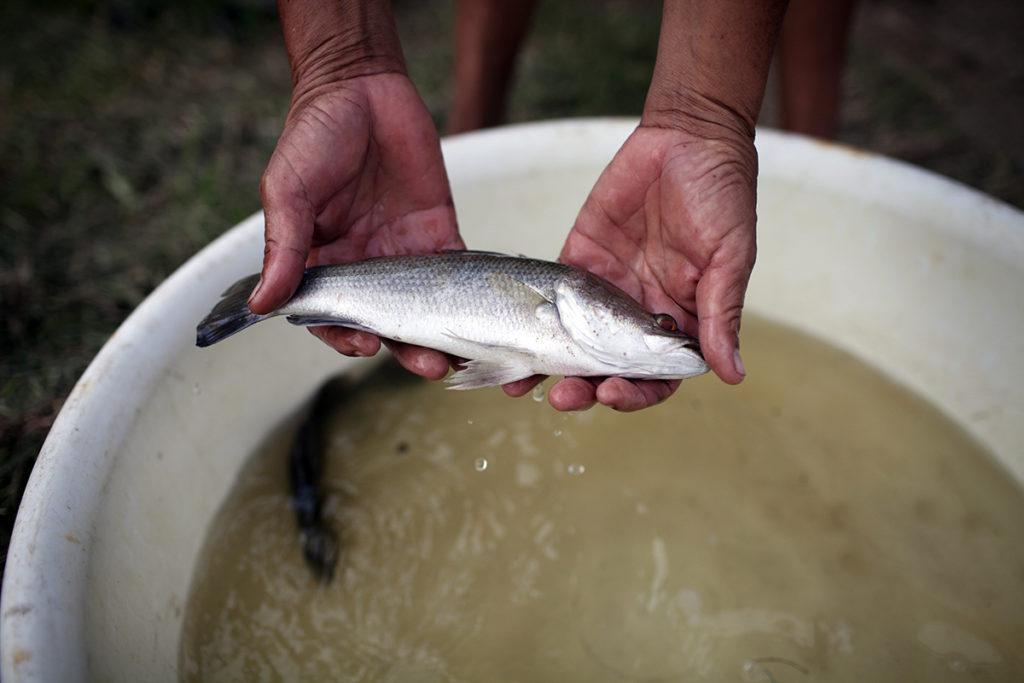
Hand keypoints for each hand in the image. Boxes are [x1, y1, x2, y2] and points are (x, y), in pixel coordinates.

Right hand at [250, 72, 463, 378]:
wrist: (362, 86)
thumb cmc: (314, 135)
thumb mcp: (288, 190)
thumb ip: (284, 246)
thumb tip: (262, 305)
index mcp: (322, 261)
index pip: (331, 315)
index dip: (345, 336)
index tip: (362, 346)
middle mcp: (364, 266)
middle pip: (385, 322)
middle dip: (406, 348)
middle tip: (428, 366)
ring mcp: (403, 253)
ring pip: (425, 309)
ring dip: (439, 336)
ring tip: (455, 358)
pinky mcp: (438, 234)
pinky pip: (457, 274)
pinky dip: (470, 299)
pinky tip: (482, 319)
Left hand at [504, 124, 756, 410]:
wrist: (687, 137)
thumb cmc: (722, 195)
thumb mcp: (729, 256)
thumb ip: (721, 314)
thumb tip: (733, 375)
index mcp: (680, 321)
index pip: (656, 376)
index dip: (636, 393)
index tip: (613, 393)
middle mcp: (639, 314)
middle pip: (607, 367)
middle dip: (584, 388)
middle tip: (565, 397)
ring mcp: (605, 291)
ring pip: (572, 343)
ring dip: (549, 367)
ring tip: (523, 385)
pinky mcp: (577, 261)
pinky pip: (549, 299)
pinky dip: (528, 322)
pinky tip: (507, 341)